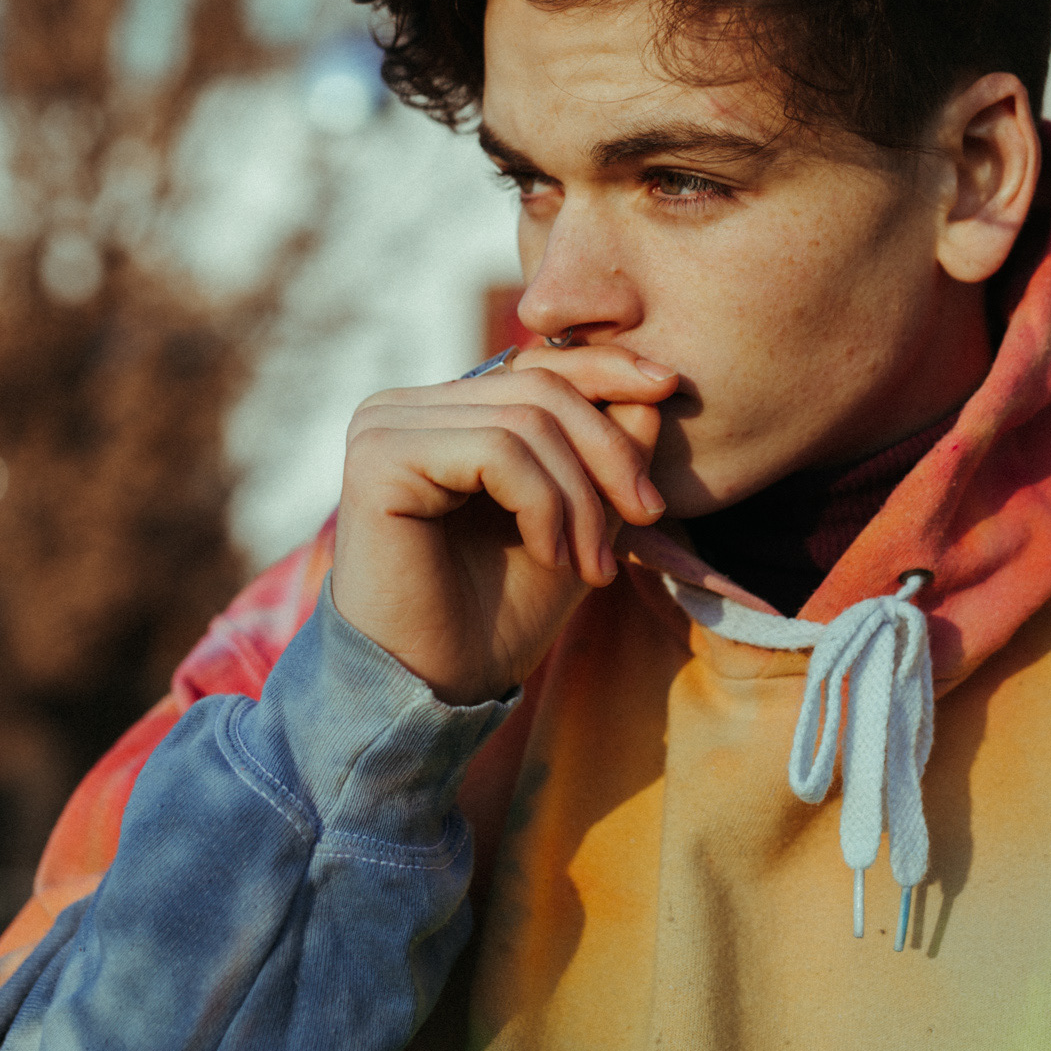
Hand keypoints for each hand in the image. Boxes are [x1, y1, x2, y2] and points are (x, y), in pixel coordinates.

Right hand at [331, 346, 679, 703]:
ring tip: (594, 563)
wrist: (437, 688)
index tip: (670, 386)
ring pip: (526, 420)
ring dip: (580, 496)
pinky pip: (495, 451)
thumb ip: (607, 453)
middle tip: (644, 515)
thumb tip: (652, 386)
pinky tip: (551, 556)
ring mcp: (386, 426)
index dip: (606, 367)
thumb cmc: (499, 613)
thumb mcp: (578, 520)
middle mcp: (406, 407)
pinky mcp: (380, 456)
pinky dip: (543, 505)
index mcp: (445, 412)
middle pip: (540, 386)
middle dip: (608, 450)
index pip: (537, 363)